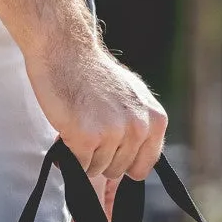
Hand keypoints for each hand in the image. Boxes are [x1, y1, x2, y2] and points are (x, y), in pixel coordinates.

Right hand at [23, 36, 167, 217]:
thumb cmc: (94, 74)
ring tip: (79, 124)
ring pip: (97, 169)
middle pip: (118, 170)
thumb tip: (142, 163)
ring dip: (84, 154)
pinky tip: (68, 128)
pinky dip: (69, 153)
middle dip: (101, 156)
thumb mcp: (133, 98)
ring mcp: (114, 133)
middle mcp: (139, 128)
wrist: (66, 51)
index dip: (122, 161)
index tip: (109, 146)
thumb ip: (142, 127)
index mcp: (155, 120)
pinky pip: (79, 165)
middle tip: (89, 126)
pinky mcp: (88, 136)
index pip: (143, 167)